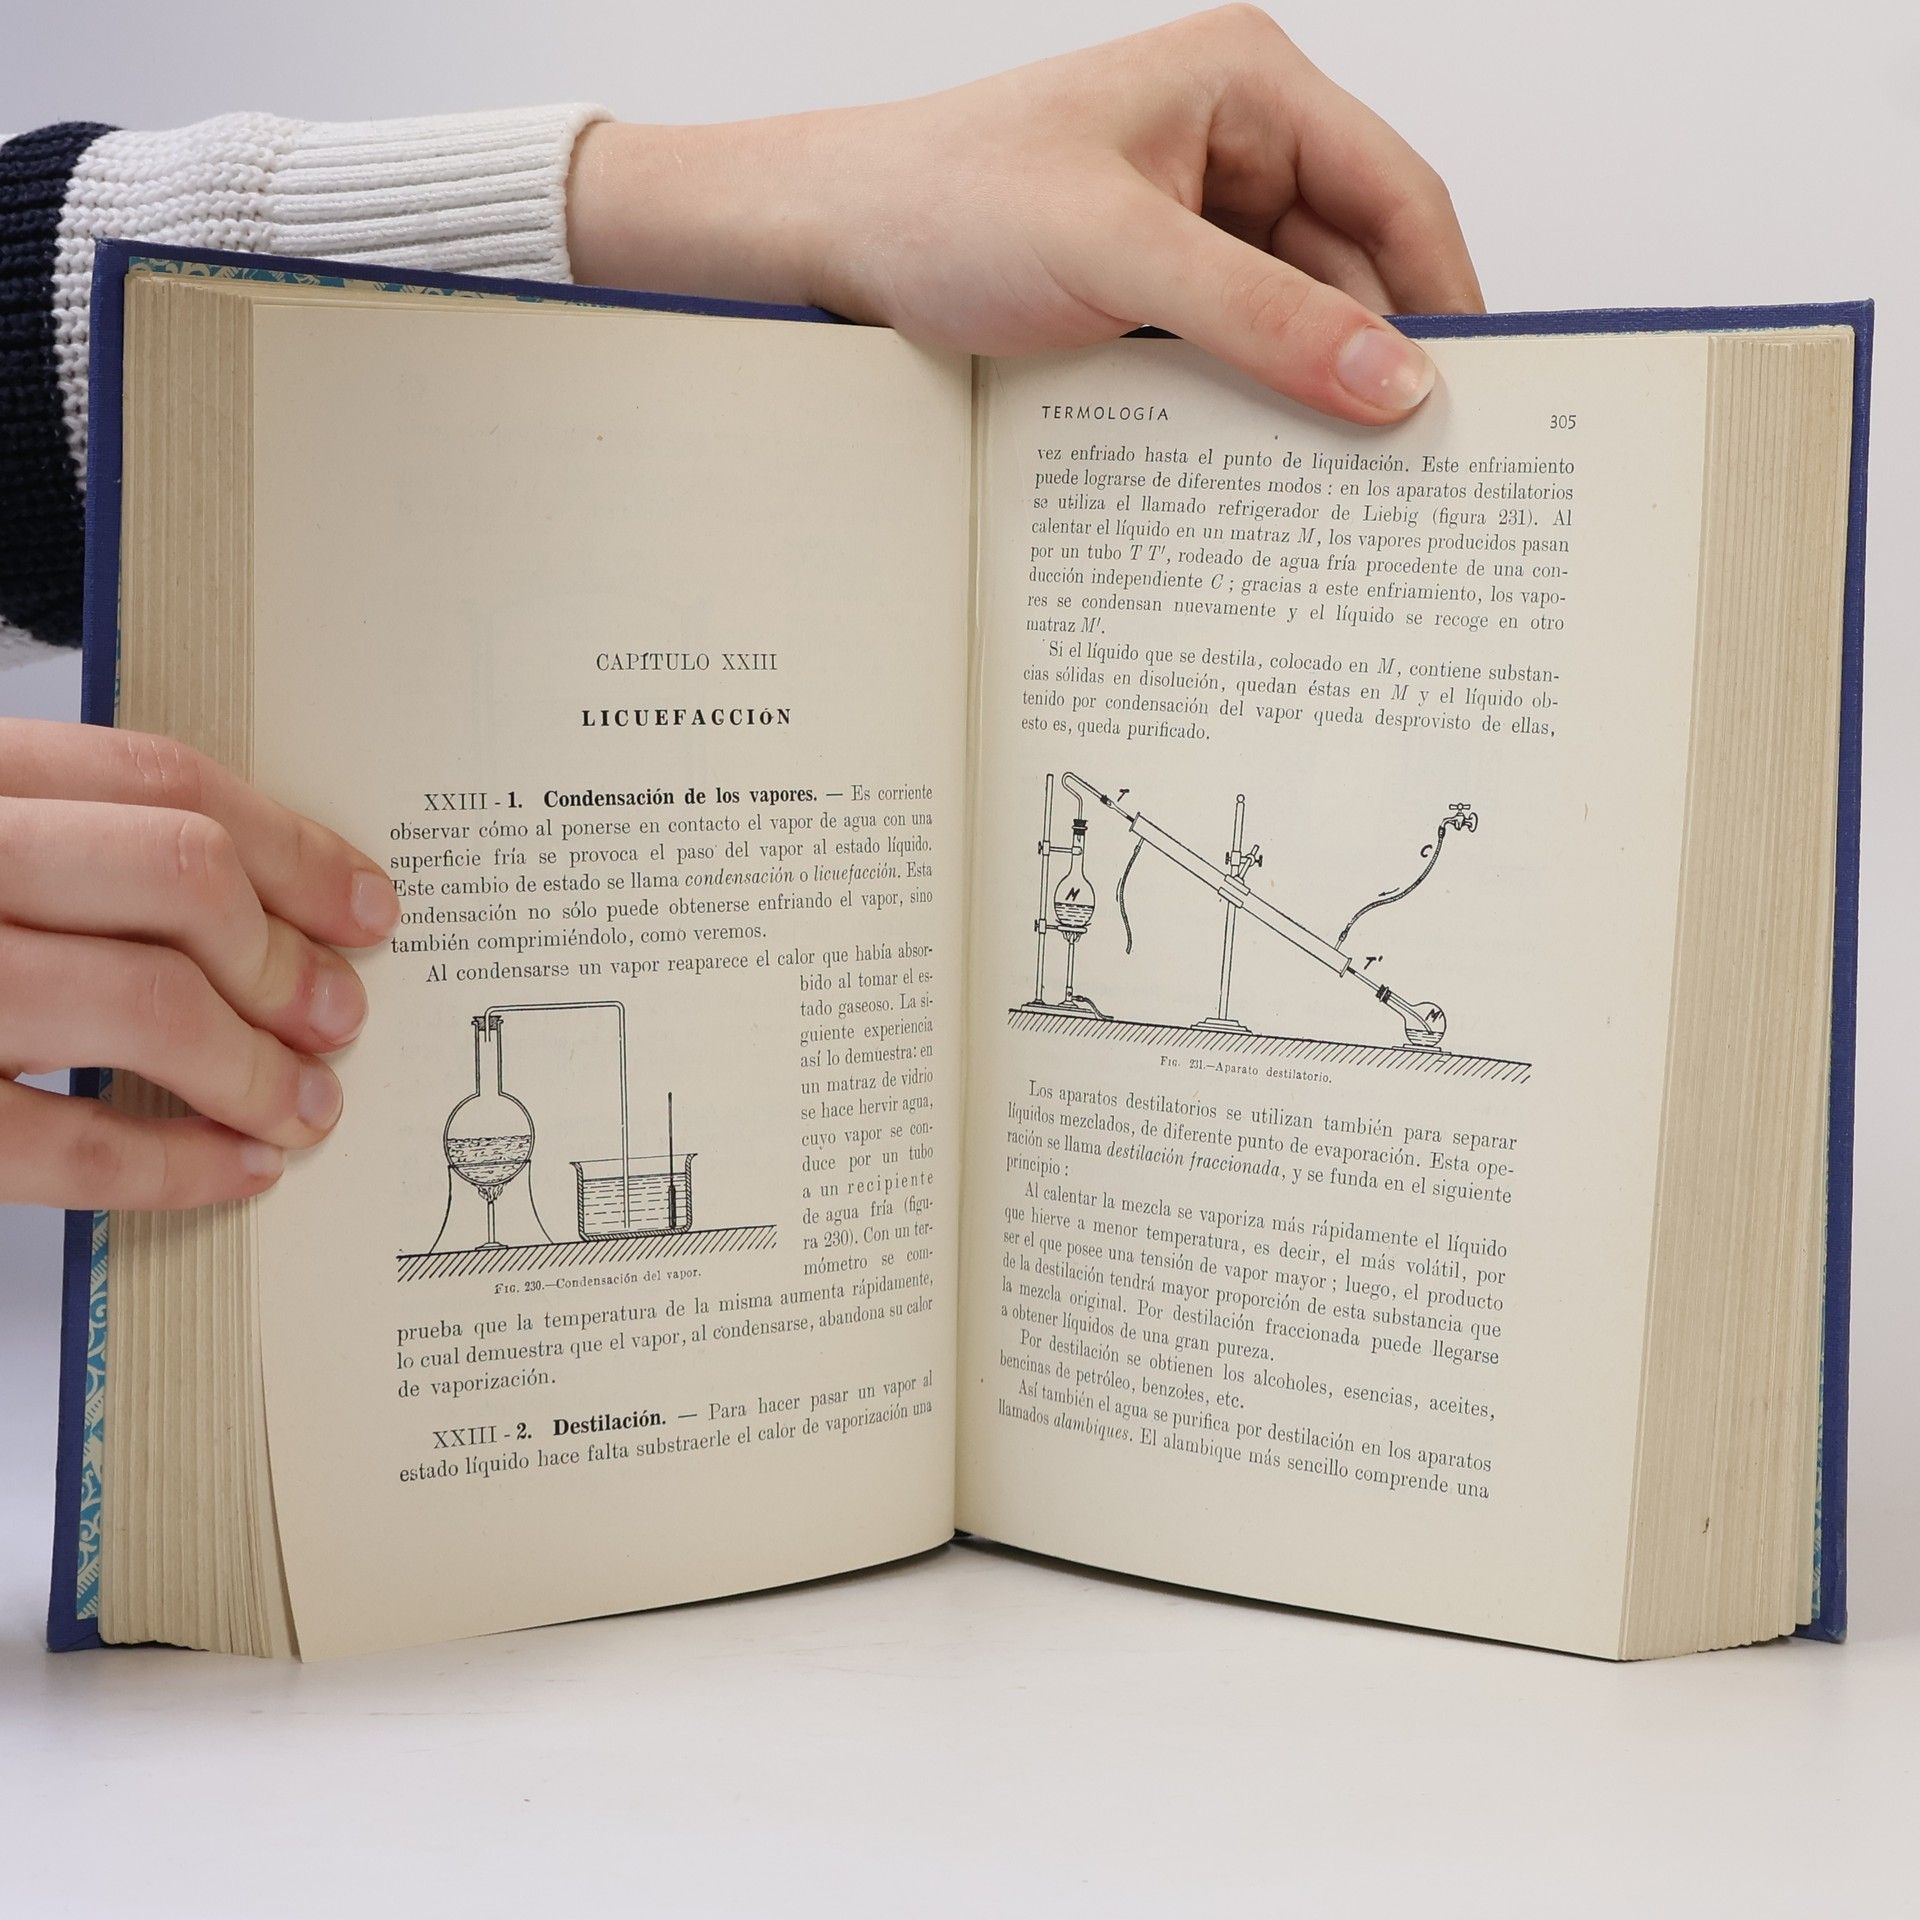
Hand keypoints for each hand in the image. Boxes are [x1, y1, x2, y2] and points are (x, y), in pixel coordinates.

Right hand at [0, 720, 399, 1209]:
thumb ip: (77, 851)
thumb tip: (261, 910)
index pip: (161, 784)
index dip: (293, 850)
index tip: (368, 906)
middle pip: (180, 878)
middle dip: (287, 957)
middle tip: (343, 1014)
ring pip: (148, 1004)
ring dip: (258, 1067)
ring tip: (309, 1104)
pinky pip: (74, 1145)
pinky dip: (176, 1164)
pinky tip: (235, 1166)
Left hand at [568, 6, 1481, 423]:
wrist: (824, 245)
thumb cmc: (943, 202)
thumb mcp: (1118, 255)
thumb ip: (1263, 318)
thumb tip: (1393, 379)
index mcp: (1246, 85)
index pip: (1394, 190)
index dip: (1444, 294)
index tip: (1474, 396)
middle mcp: (1231, 144)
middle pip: (1354, 263)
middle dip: (1378, 357)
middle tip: (1415, 468)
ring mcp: (1190, 220)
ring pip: (1295, 316)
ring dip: (1311, 391)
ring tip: (1342, 483)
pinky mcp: (1148, 288)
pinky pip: (1233, 348)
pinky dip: (1250, 400)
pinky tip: (1261, 462)